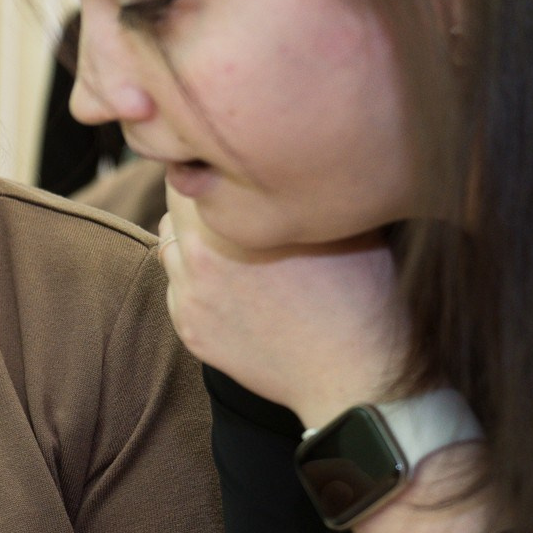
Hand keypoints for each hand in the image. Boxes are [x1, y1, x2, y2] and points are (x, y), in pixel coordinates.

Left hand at [156, 187, 407, 427]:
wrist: (355, 372)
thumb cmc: (362, 292)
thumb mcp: (339, 223)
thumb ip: (293, 190)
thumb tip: (282, 160)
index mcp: (234, 222)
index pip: (195, 170)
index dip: (216, 166)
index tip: (234, 168)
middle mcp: (200, 256)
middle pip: (176, 206)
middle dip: (201, 201)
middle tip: (233, 204)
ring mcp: (190, 296)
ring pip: (169, 245)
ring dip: (191, 238)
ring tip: (234, 245)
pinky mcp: (189, 329)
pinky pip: (177, 287)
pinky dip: (195, 279)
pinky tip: (235, 286)